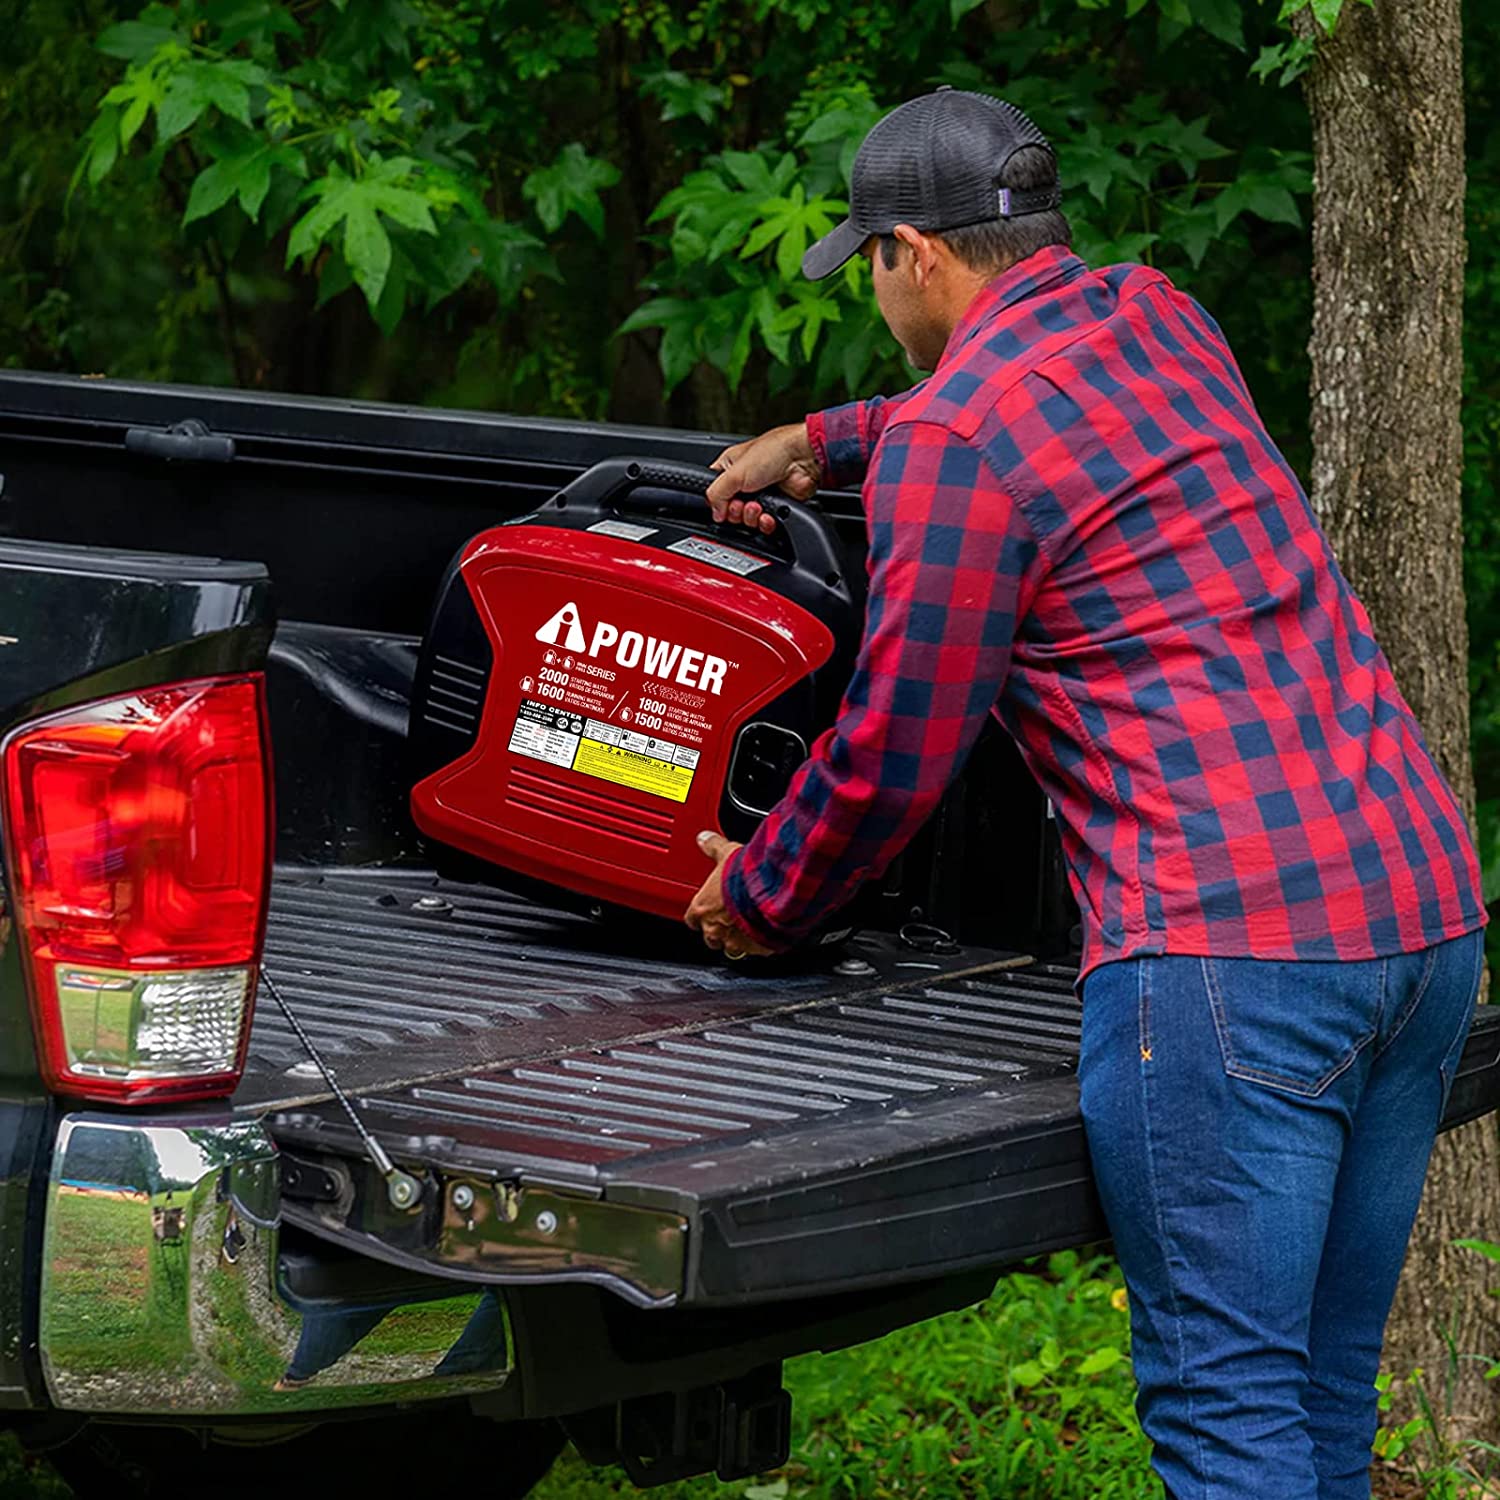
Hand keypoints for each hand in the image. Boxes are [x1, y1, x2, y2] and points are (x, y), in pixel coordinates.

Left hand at [684, 830, 773, 959]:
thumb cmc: (746, 876)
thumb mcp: (726, 853)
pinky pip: (756, 950)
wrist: (771, 891)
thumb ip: (714, 847)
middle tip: (730, 916)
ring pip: (731, 948)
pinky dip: (760, 943)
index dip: (700, 914)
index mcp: (703, 908)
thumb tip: (704, 838)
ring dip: (738, 938)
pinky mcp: (758, 948)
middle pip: (709, 937)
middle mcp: (716, 928)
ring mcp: (736, 941)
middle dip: (718, 928)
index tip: (707, 908)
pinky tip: (768, 931)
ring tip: (750, 925)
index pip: (691, 918)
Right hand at [705, 422, 821, 533]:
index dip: (717, 503)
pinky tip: (768, 514)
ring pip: (747, 519)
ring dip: (751, 517)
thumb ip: (716, 493)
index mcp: (731, 467)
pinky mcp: (776, 505)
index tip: (723, 505)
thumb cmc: (774, 451)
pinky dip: (765, 523)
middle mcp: (745, 481)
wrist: (804, 458)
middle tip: (743, 503)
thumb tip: (714, 512)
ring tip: (758, 506)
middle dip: (736, 511)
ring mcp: (761, 494)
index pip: (715, 492)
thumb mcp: (733, 472)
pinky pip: (765, 524)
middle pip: (730, 510)